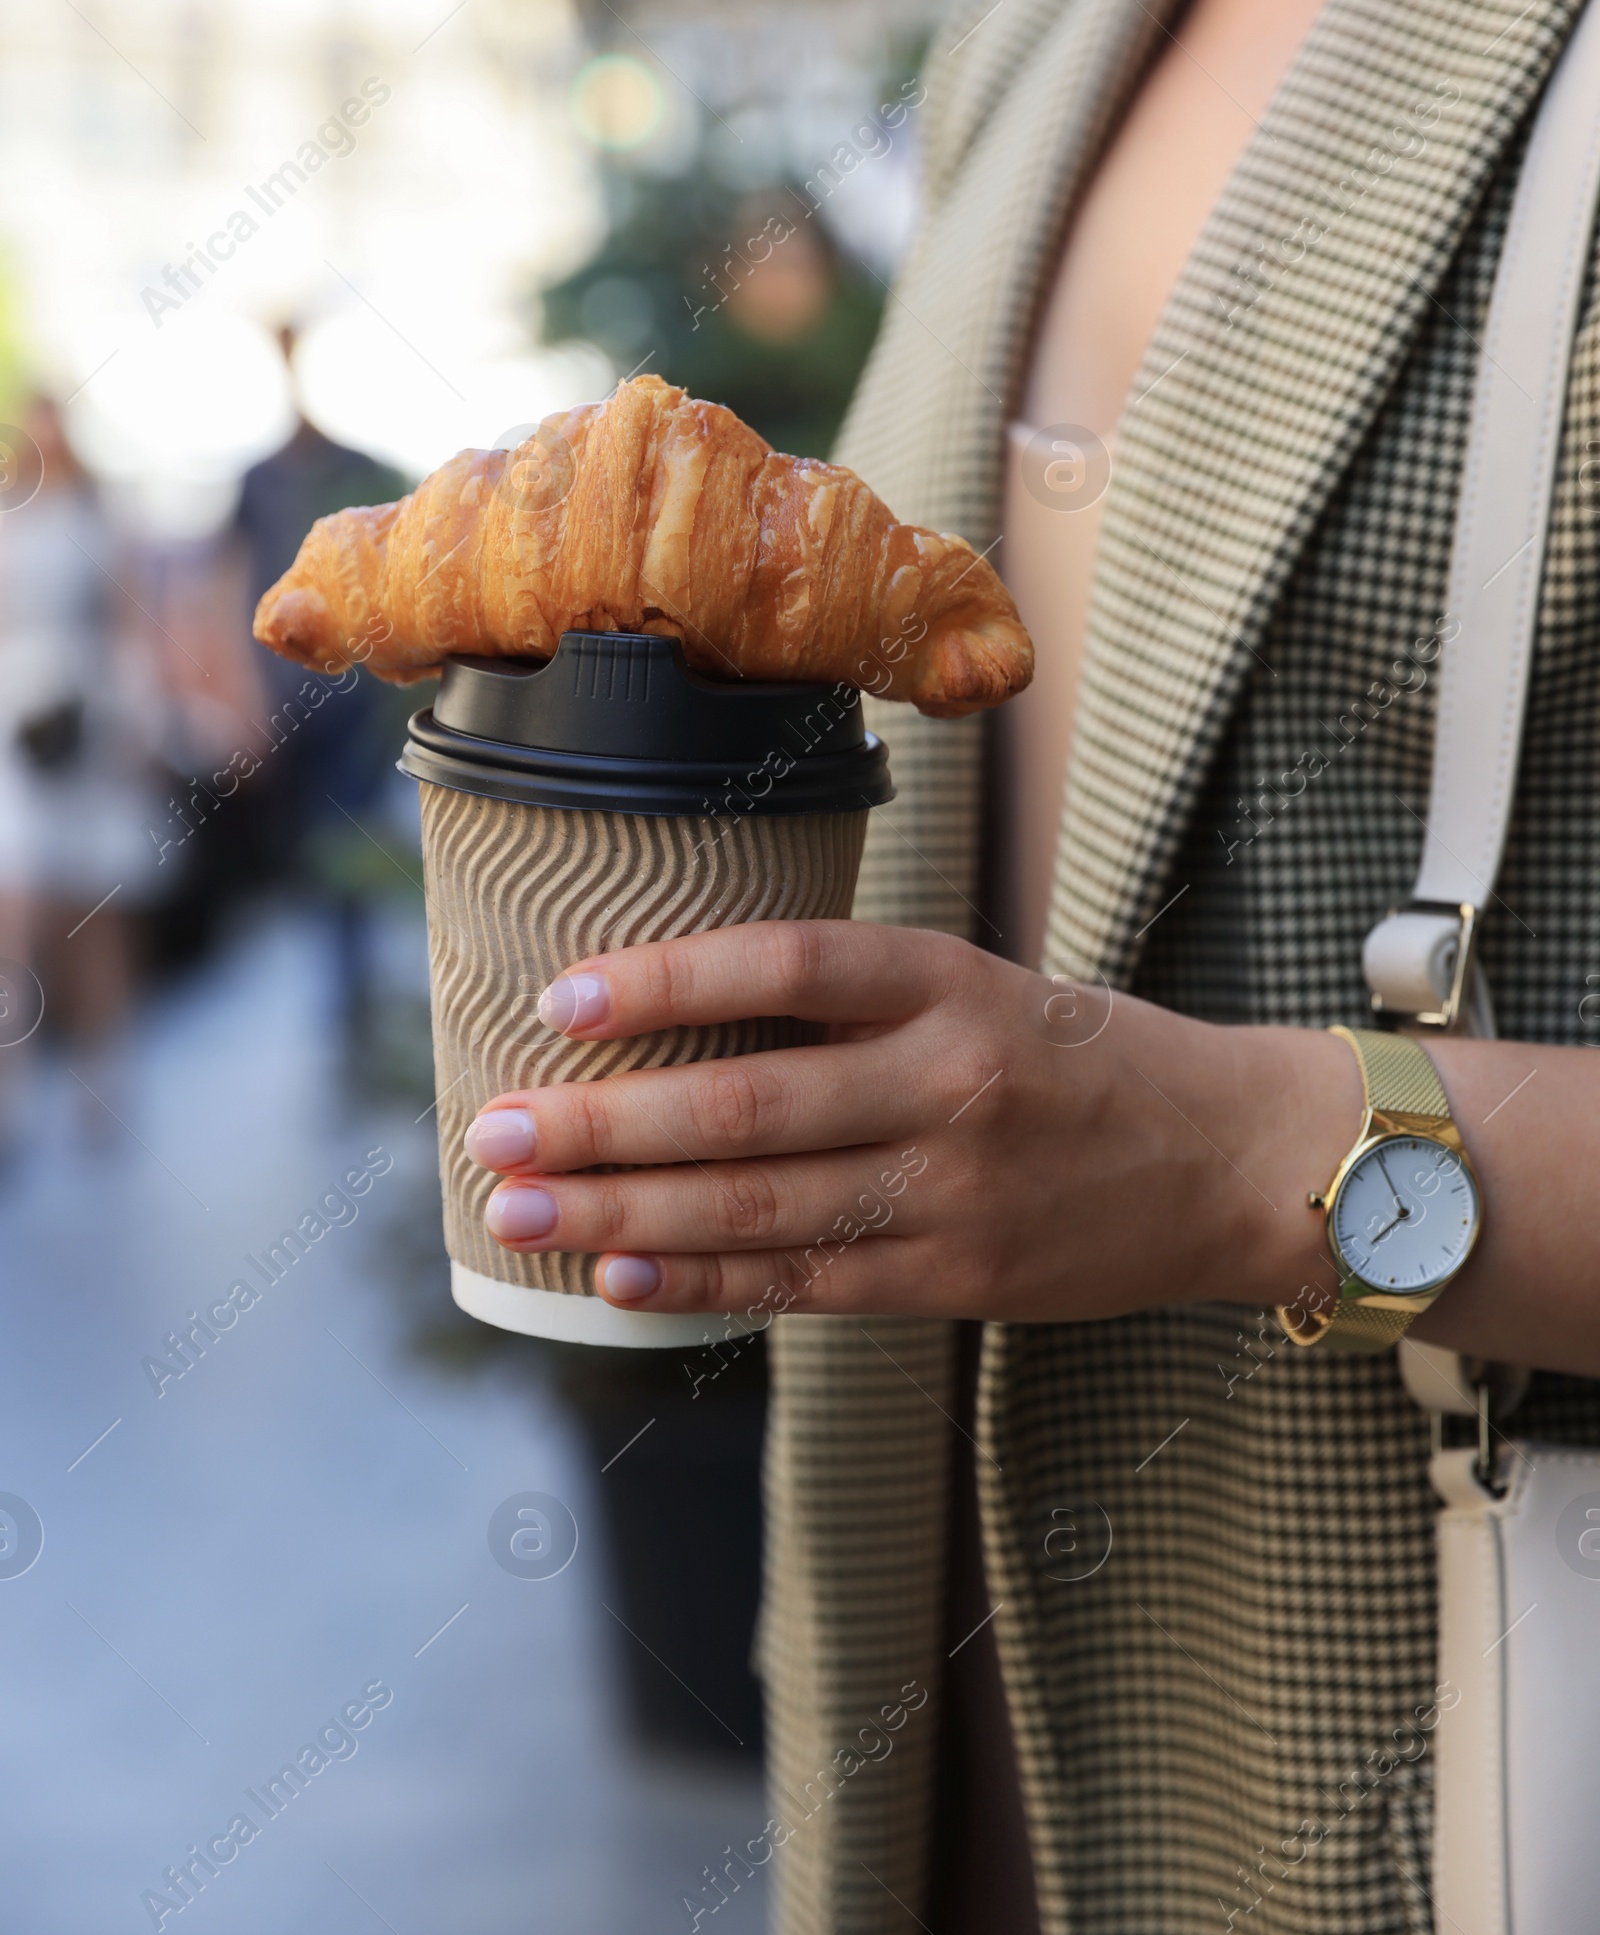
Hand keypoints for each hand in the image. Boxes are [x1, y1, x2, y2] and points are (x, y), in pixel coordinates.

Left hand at [460, 921, 1346, 1323]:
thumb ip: (853, 1001)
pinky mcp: (959, 1276)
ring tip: (520, 1211)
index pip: (790, 965)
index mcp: (953, 982)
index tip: (561, 1000)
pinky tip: (619, 1279)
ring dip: (625, 1216)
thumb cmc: (1079, 1055)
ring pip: (761, 1206)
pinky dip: (706, 1284)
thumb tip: (677, 1016)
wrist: (1230, 1158)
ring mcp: (955, 1189)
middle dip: (605, 1125)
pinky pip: (808, 1283)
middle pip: (748, 1103)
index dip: (669, 978)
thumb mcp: (981, 984)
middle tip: (492, 1132)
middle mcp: (951, 1081)